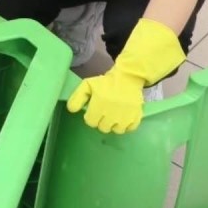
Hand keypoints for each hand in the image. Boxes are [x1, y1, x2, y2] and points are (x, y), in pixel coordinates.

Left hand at [66, 18, 184, 133]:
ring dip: (114, 124)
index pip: (91, 122)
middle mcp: (112, 113)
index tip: (95, 109)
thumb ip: (77, 97)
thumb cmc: (105, 82)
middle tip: (105, 110)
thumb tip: (71, 110)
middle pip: (103, 128)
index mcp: (99, 105)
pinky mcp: (136, 117)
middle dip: (102, 120)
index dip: (91, 116)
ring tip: (114, 114)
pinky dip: (127, 125)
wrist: (127, 77)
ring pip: (116, 130)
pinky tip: (124, 116)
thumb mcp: (87, 85)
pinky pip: (130, 128)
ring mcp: (125, 116)